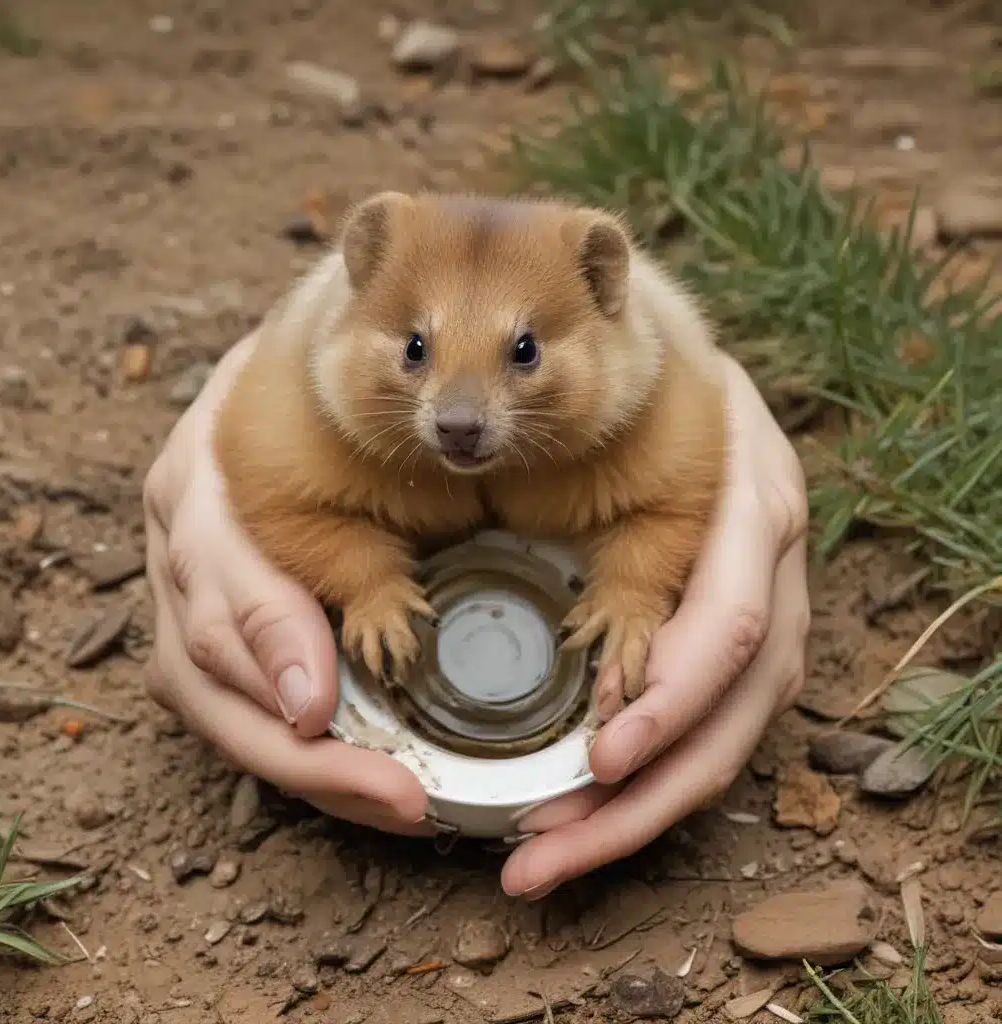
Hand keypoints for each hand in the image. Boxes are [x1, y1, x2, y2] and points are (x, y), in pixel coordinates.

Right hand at [143, 333, 429, 833]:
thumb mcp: (321, 415)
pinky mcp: (204, 636)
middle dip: (298, 751)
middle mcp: (176, 549)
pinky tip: (369, 785)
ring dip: (305, 771)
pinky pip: (235, 712)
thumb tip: (390, 569)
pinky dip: (303, 758)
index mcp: (198, 483)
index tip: (319, 710)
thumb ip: (343, 474)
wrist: (273, 383)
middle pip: (204, 671)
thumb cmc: (313, 397)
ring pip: (210, 707)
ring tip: (395, 805)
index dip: (269, 649)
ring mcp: (179, 597)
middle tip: (395, 795)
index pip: (220, 579)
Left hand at [500, 354, 809, 896]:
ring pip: (720, 749)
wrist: (703, 386)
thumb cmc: (664, 391)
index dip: (671, 704)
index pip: (728, 630)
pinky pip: (702, 735)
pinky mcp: (735, 656)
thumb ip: (622, 454)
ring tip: (544, 857)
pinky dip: (644, 785)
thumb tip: (528, 513)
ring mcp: (765, 626)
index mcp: (757, 515)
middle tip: (543, 854)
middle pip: (730, 722)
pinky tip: (583, 815)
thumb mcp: (657, 402)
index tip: (598, 761)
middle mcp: (775, 583)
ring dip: (634, 816)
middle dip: (641, 802)